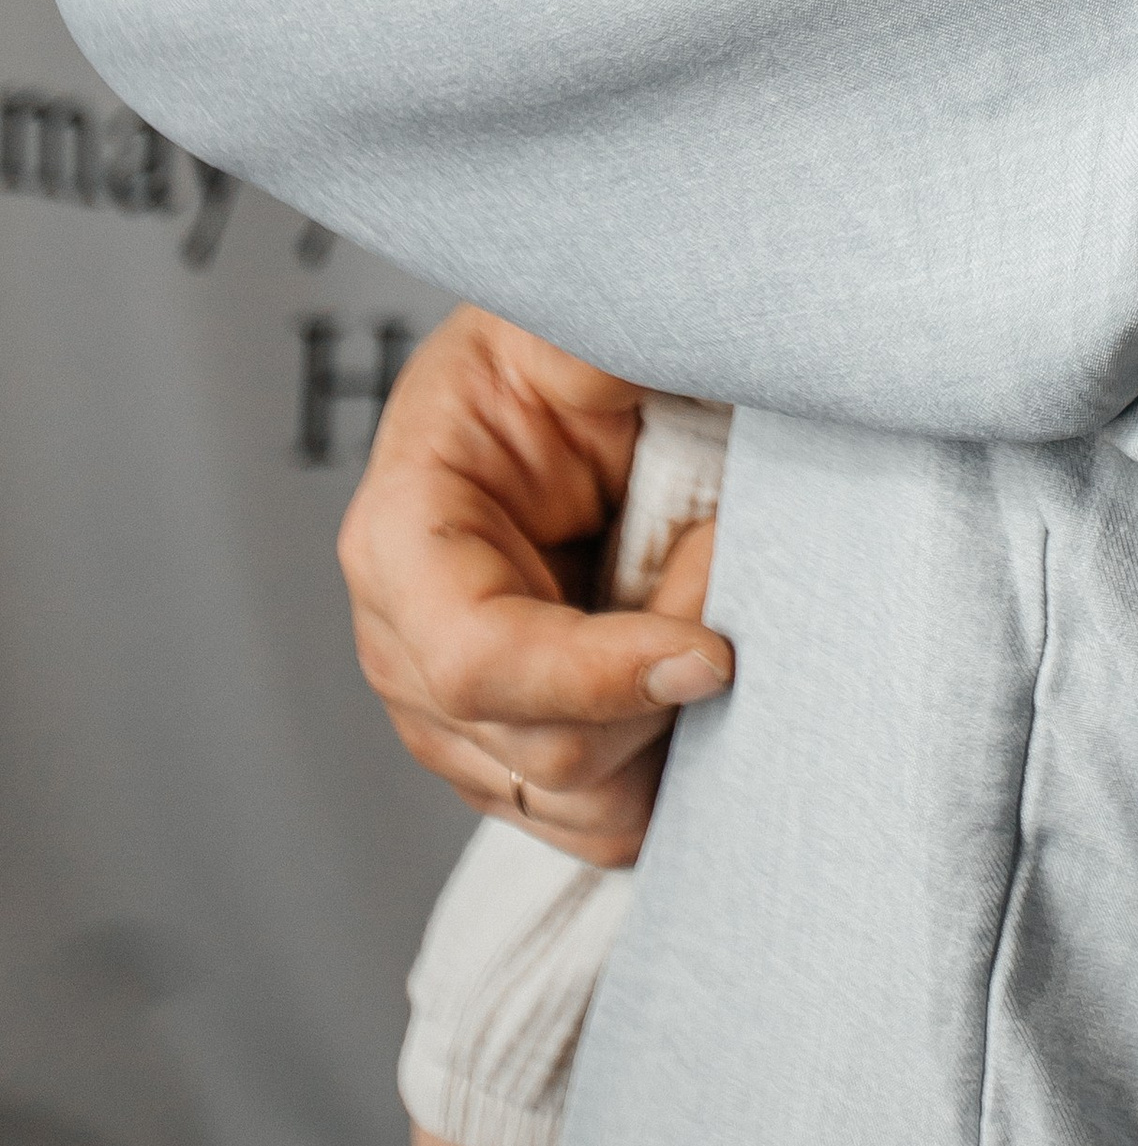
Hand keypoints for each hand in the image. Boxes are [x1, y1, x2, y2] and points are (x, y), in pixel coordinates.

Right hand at [339, 307, 733, 868]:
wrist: (557, 378)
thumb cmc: (555, 345)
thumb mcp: (575, 327)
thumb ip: (600, 360)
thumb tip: (673, 386)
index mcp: (402, 535)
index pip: (477, 657)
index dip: (600, 674)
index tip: (713, 653)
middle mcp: (405, 644)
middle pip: (542, 749)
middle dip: (664, 682)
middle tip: (728, 566)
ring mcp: (452, 717)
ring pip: (582, 804)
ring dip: (674, 731)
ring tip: (711, 612)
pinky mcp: (514, 752)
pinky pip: (603, 817)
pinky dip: (671, 766)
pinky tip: (697, 670)